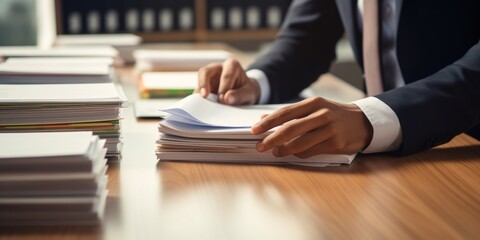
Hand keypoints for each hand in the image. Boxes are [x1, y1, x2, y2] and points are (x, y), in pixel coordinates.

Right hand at [195, 58, 259, 104]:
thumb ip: (240, 95)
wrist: (244, 94)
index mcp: (232, 65)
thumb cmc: (247, 91)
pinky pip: (197, 91)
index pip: (226, 75)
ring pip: (198, 81)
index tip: (222, 100)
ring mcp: (209, 77)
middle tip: (204, 96)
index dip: (223, 88)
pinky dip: (198, 99)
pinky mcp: (203, 86)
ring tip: (199, 104)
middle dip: (203, 83)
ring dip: (198, 92)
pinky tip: (200, 107)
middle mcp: (218, 68)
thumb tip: (226, 99)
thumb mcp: (249, 93)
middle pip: (205, 72)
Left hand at [251, 97, 372, 157]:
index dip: (268, 122)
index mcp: (314, 103)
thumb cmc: (333, 115)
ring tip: (274, 152)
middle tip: (260, 146)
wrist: (363, 122)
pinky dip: (298, 154)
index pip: (285, 113)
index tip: (254, 130)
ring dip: (284, 149)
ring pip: (300, 142)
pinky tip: (291, 154)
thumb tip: (263, 118)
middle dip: (272, 138)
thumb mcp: (313, 109)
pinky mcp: (336, 143)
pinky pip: (312, 151)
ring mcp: (330, 129)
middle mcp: (322, 114)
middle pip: (291, 128)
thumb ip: (290, 114)